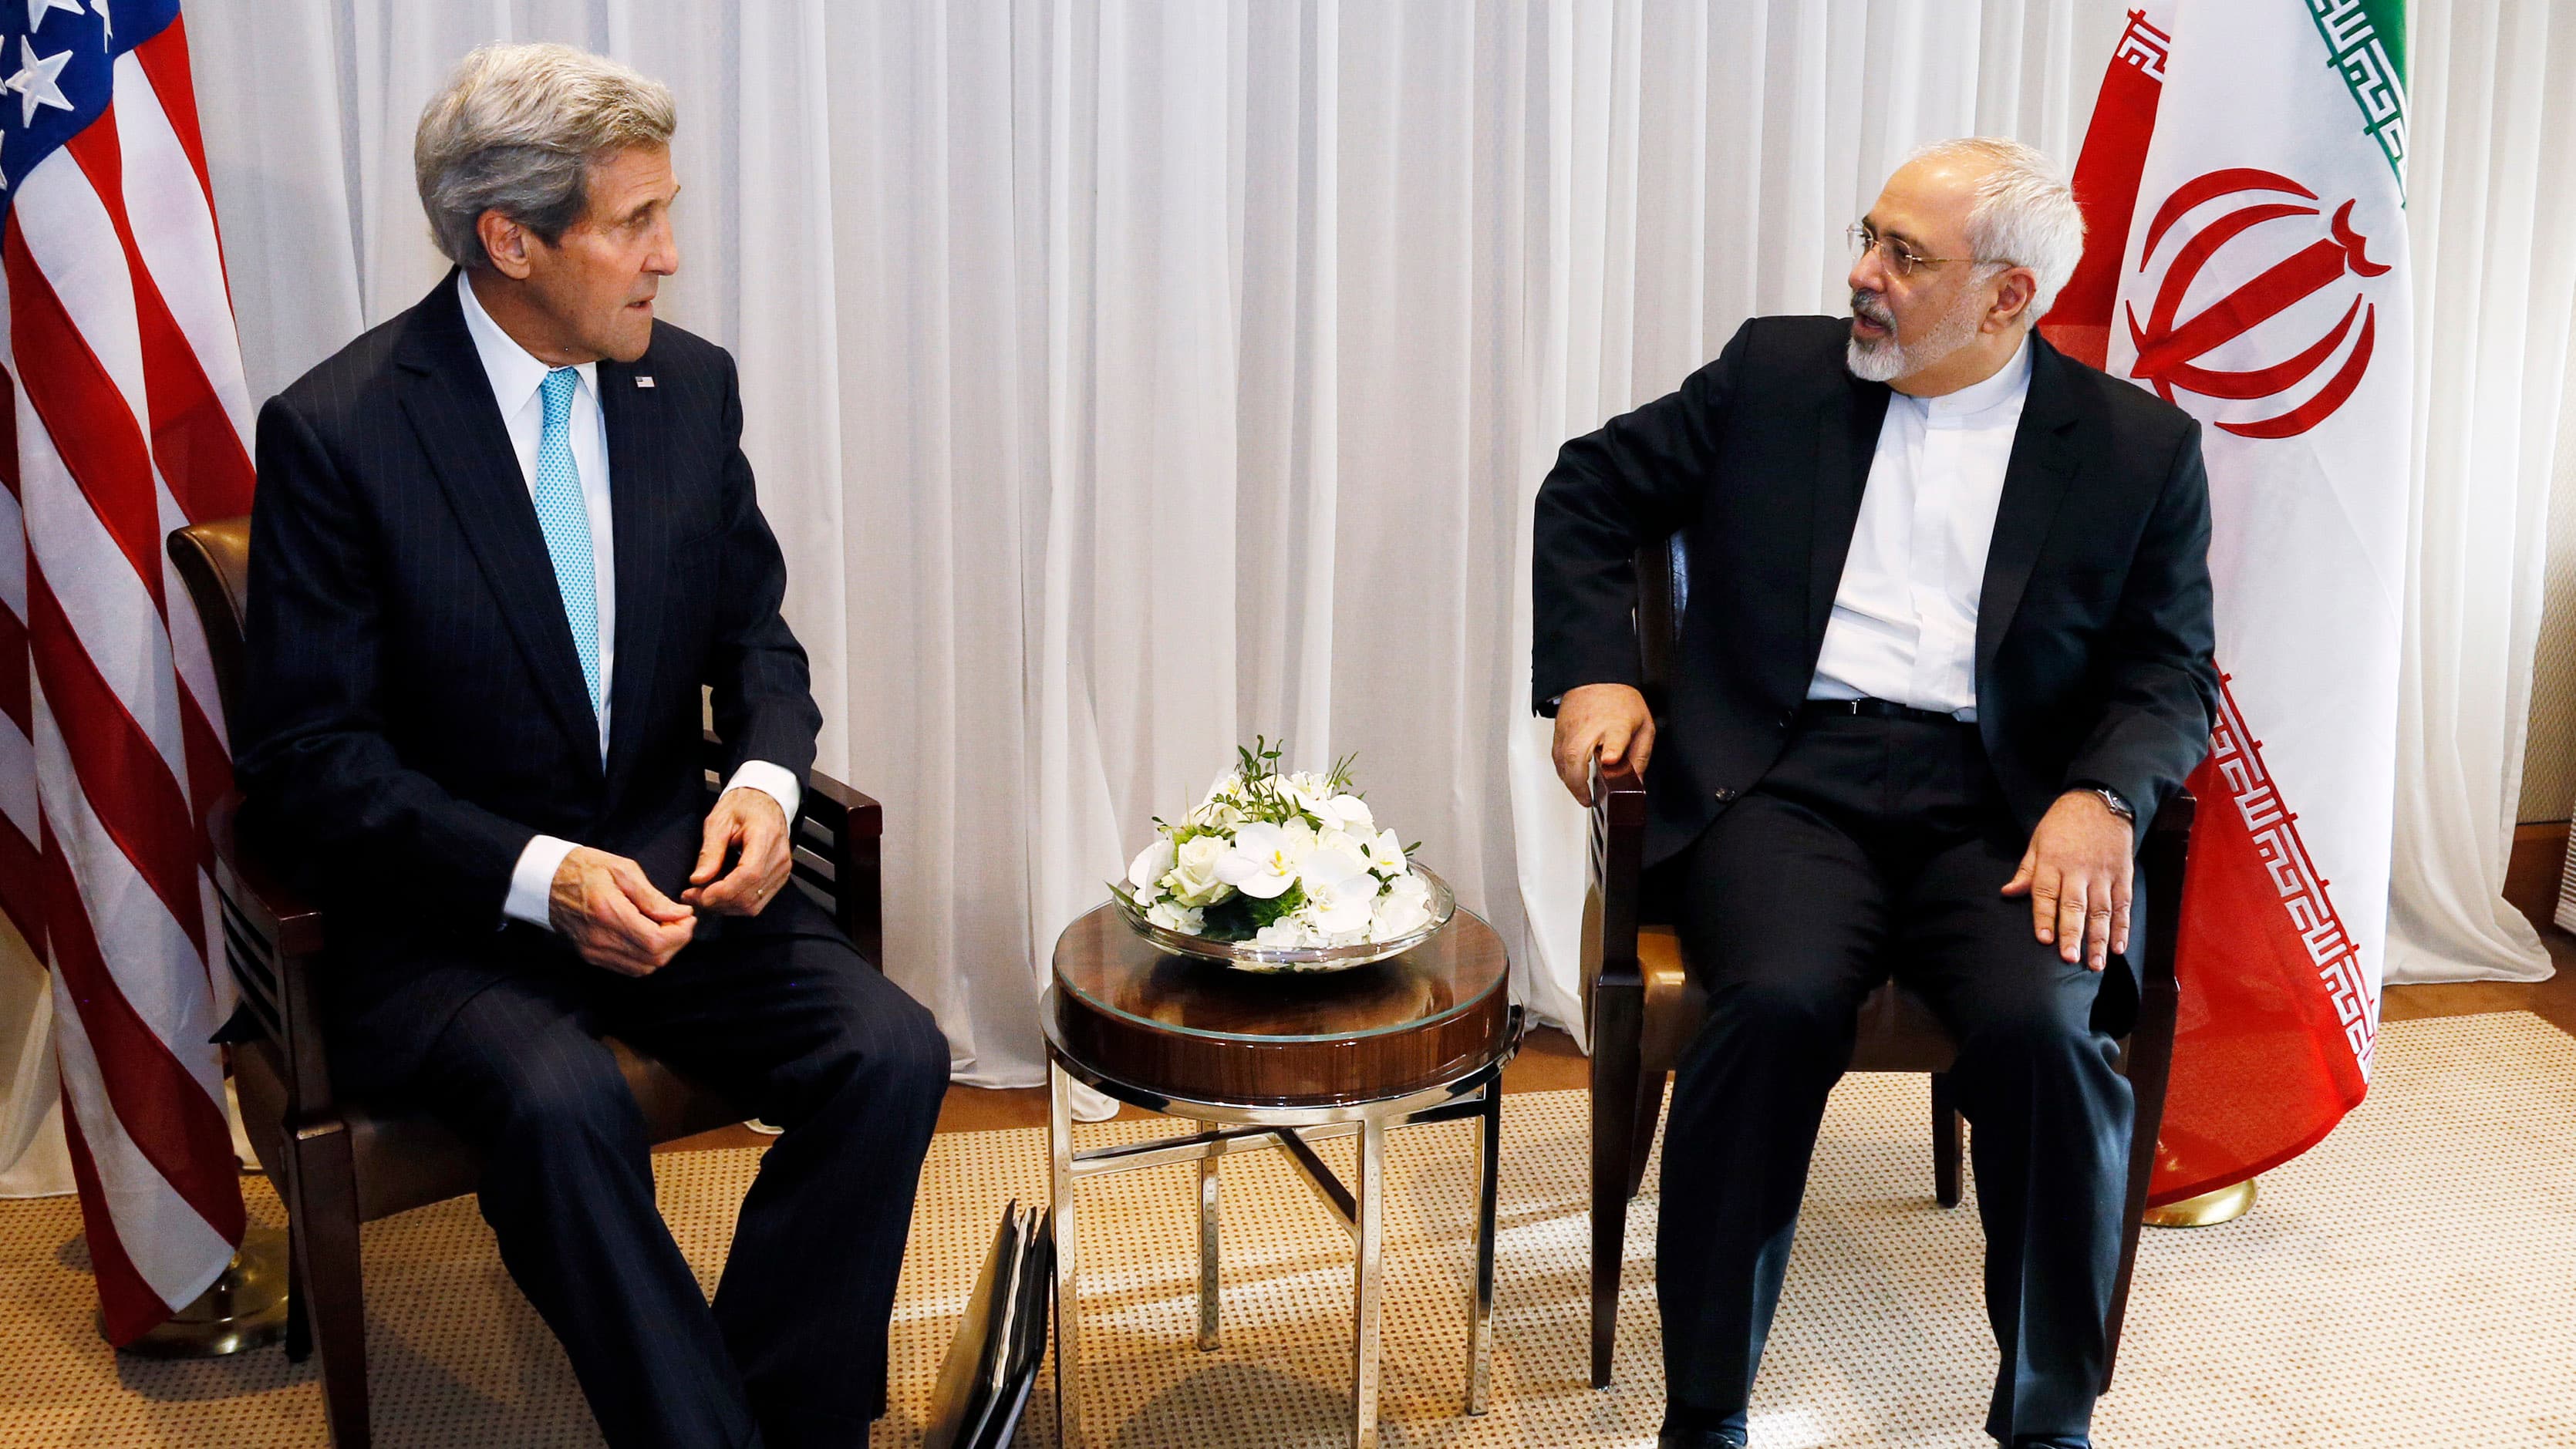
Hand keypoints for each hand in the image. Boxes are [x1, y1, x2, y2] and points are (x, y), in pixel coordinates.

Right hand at [549, 847, 695, 976]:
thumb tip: (680, 914)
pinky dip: (647, 957)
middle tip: (679, 920)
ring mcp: (594, 951)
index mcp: (609, 913)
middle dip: (677, 942)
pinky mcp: (591, 956)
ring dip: (663, 951)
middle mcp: (600, 939)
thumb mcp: (622, 870)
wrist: (545, 880)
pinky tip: (648, 936)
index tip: (687, 917)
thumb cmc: (585, 868)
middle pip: (654, 959)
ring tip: (665, 927)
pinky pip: (629, 968)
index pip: (656, 942)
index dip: (681, 934)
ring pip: (644, 967)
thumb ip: (652, 897)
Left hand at [681, 787, 791, 916]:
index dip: (722, 891)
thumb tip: (698, 879)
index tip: (698, 894)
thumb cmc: (744, 807)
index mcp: (765, 837)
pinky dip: (735, 903)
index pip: (748, 875)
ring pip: (753, 905)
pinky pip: (757, 902)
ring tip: (703, 895)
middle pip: (749, 895)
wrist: (765, 801)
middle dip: (717, 902)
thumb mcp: (719, 821)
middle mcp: (778, 858)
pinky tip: (720, 894)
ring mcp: (781, 870)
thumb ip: (710, 851)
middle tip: (692, 895)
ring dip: (725, 906)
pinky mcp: (779, 878)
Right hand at [1550, 684, 1655, 806]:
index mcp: (1616, 724)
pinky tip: (1571, 780)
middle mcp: (1590, 727)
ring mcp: (1571, 729)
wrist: (1596, 678)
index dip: (1612, 750)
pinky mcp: (1559, 731)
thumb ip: (1641, 755)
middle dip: (1579, 782)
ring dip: (1569, 781)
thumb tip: (1636, 780)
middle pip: (1577, 755)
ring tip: (1581, 795)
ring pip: (1562, 759)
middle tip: (1587, 798)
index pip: (1613, 737)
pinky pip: (1556, 756)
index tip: (1609, 759)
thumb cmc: (1620, 701)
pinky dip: (1562, 771)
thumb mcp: (1643, 726)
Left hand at [2001, 790, 2135, 970]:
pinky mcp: (2123, 875)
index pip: (2046, 894)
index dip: (2044, 918)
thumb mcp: (2038, 841)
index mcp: (2053, 863)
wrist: (2100, 801)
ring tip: (2097, 965)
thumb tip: (2007, 893)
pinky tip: (2119, 947)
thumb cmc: (2062, 824)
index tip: (2044, 940)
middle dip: (2073, 935)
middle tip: (2070, 960)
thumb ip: (2026, 871)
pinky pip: (2123, 905)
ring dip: (2099, 939)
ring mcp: (2103, 874)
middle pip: (2075, 906)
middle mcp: (2079, 871)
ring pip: (2102, 911)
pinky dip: (2123, 927)